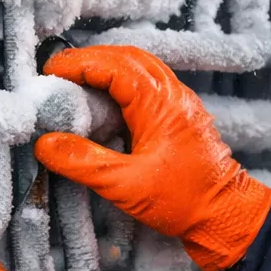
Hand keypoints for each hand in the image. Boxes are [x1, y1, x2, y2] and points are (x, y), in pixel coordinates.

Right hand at [34, 46, 270, 270]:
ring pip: (141, 66)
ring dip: (108, 66)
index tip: (50, 72)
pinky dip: (125, 80)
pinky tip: (108, 98)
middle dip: (90, 59)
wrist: (225, 214)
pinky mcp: (182, 114)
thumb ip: (83, 162)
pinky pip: (151, 82)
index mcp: (160, 103)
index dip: (79, 64)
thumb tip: (46, 143)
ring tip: (78, 81)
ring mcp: (181, 101)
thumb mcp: (125, 185)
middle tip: (59, 74)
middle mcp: (173, 94)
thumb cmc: (182, 200)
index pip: (113, 65)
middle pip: (127, 57)